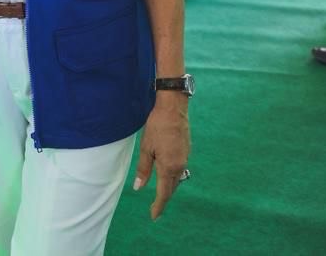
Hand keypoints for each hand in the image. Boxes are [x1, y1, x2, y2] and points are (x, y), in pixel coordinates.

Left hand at [133, 100, 190, 219]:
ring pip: (177, 179)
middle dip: (163, 198)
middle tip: (155, 208)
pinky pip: (179, 170)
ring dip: (168, 187)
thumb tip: (139, 188)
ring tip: (159, 194)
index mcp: (168, 166)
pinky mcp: (186, 151)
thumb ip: (144, 169)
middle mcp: (179, 166)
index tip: (153, 216)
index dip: (158, 205)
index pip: (164, 192)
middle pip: (172, 187)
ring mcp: (185, 158)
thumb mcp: (146, 148)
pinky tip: (166, 175)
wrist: (173, 109)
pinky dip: (172, 176)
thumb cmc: (156, 127)